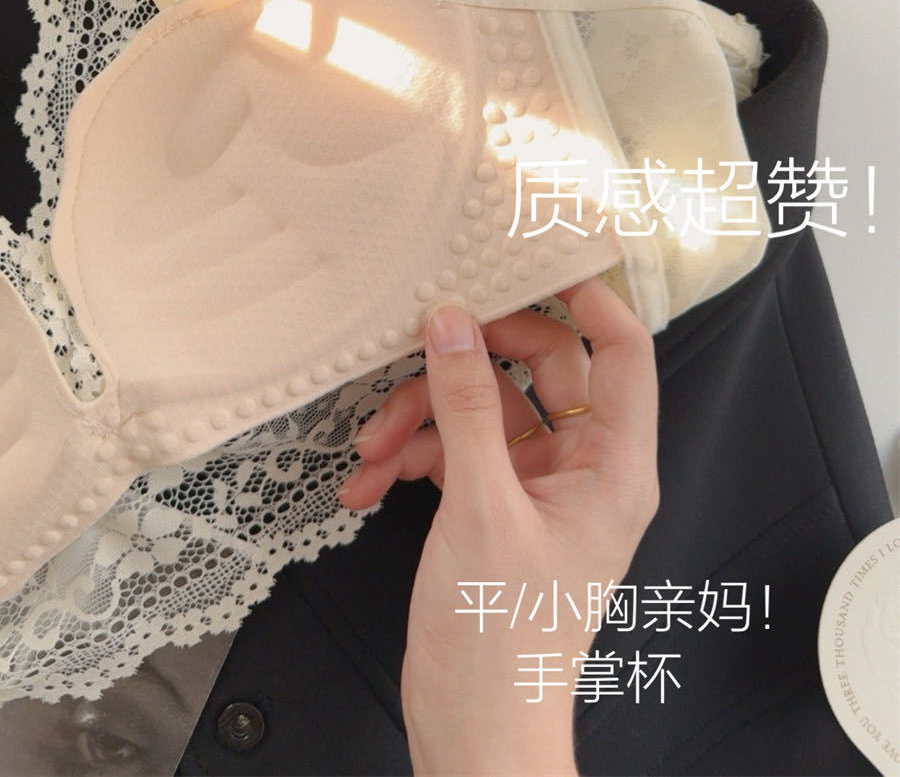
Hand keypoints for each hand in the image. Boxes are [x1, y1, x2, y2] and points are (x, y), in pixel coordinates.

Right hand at [337, 277, 658, 776]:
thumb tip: (450, 322)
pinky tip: (366, 484)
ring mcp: (534, 486)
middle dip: (466, 362)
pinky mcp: (492, 506)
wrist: (474, 731)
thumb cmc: (501, 640)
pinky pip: (454, 450)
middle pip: (537, 367)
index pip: (621, 350)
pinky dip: (409, 458)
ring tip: (370, 448)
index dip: (585, 296)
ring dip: (421, 417)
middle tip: (417, 345)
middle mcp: (581, 466)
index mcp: (612, 465)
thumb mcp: (480, 510)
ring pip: (484, 407)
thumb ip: (467, 408)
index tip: (531, 257)